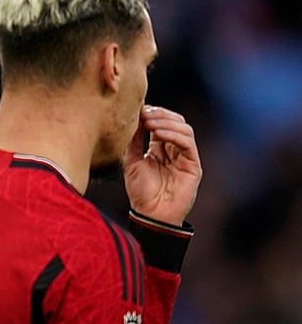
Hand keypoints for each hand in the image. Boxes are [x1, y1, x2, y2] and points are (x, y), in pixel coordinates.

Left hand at [123, 105, 202, 225]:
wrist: (150, 214)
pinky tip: (158, 133)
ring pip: (184, 129)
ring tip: (150, 123)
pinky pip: (188, 143)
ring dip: (166, 122)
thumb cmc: (140, 191)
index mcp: (159, 147)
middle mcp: (174, 149)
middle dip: (160, 114)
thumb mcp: (131, 160)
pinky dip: (173, 134)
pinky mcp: (193, 165)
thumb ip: (134, 140)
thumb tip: (133, 117)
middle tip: (145, 114)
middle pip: (175, 121)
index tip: (138, 109)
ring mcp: (185, 157)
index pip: (162, 122)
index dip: (152, 113)